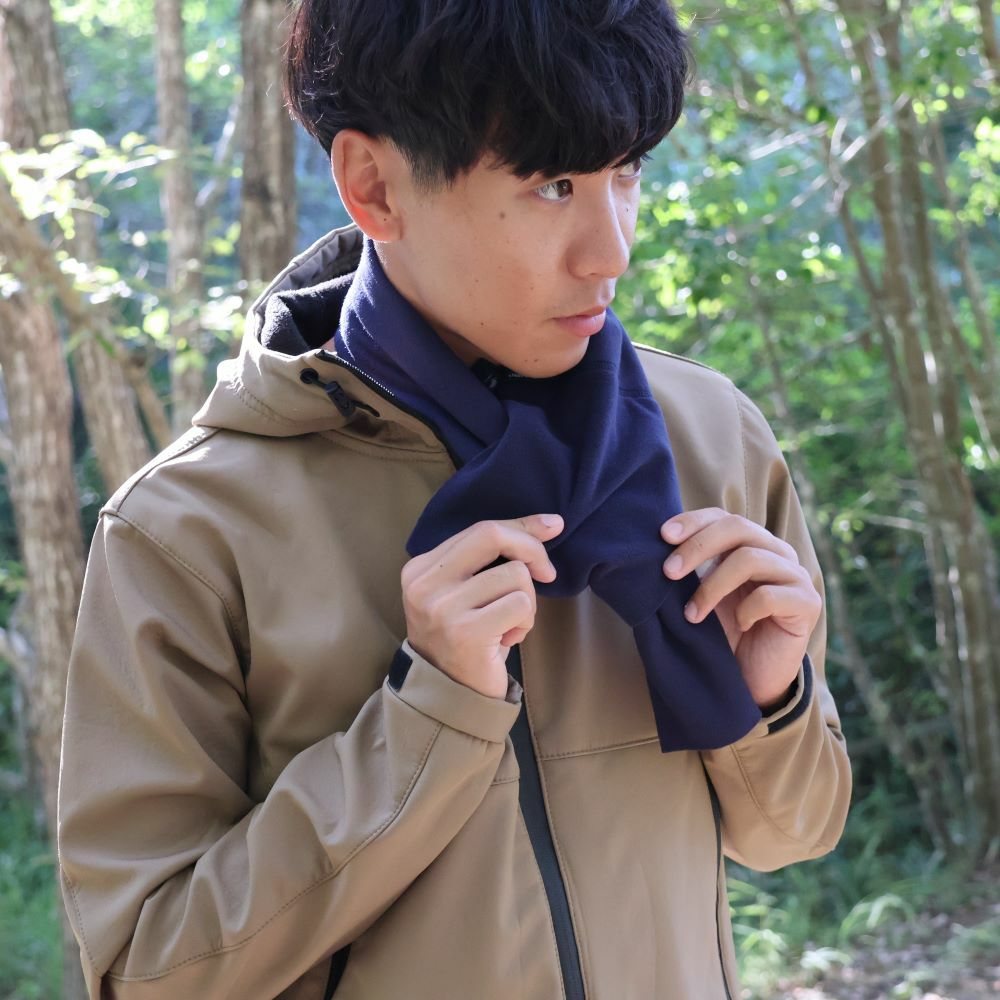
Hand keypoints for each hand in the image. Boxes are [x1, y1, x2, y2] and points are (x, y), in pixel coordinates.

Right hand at [401, 514, 562, 698]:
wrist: (449, 697)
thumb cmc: (467, 638)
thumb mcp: (466, 592)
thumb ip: (491, 558)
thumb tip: (549, 524)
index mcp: (420, 568)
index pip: (479, 529)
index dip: (521, 526)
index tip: (552, 525)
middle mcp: (425, 584)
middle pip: (492, 535)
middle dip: (531, 548)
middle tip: (547, 572)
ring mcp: (443, 608)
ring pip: (515, 574)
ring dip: (527, 600)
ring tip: (510, 623)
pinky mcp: (466, 633)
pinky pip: (520, 604)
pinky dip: (526, 621)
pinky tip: (509, 637)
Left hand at [660, 508, 820, 710]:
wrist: (752, 680)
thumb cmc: (725, 633)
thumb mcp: (703, 595)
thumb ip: (691, 568)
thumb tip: (659, 543)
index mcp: (752, 543)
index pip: (723, 517)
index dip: (693, 521)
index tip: (663, 535)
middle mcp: (777, 552)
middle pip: (738, 528)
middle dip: (697, 547)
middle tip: (668, 572)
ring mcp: (795, 576)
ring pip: (750, 559)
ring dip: (712, 586)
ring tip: (692, 614)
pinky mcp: (807, 603)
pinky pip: (770, 595)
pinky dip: (746, 610)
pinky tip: (740, 625)